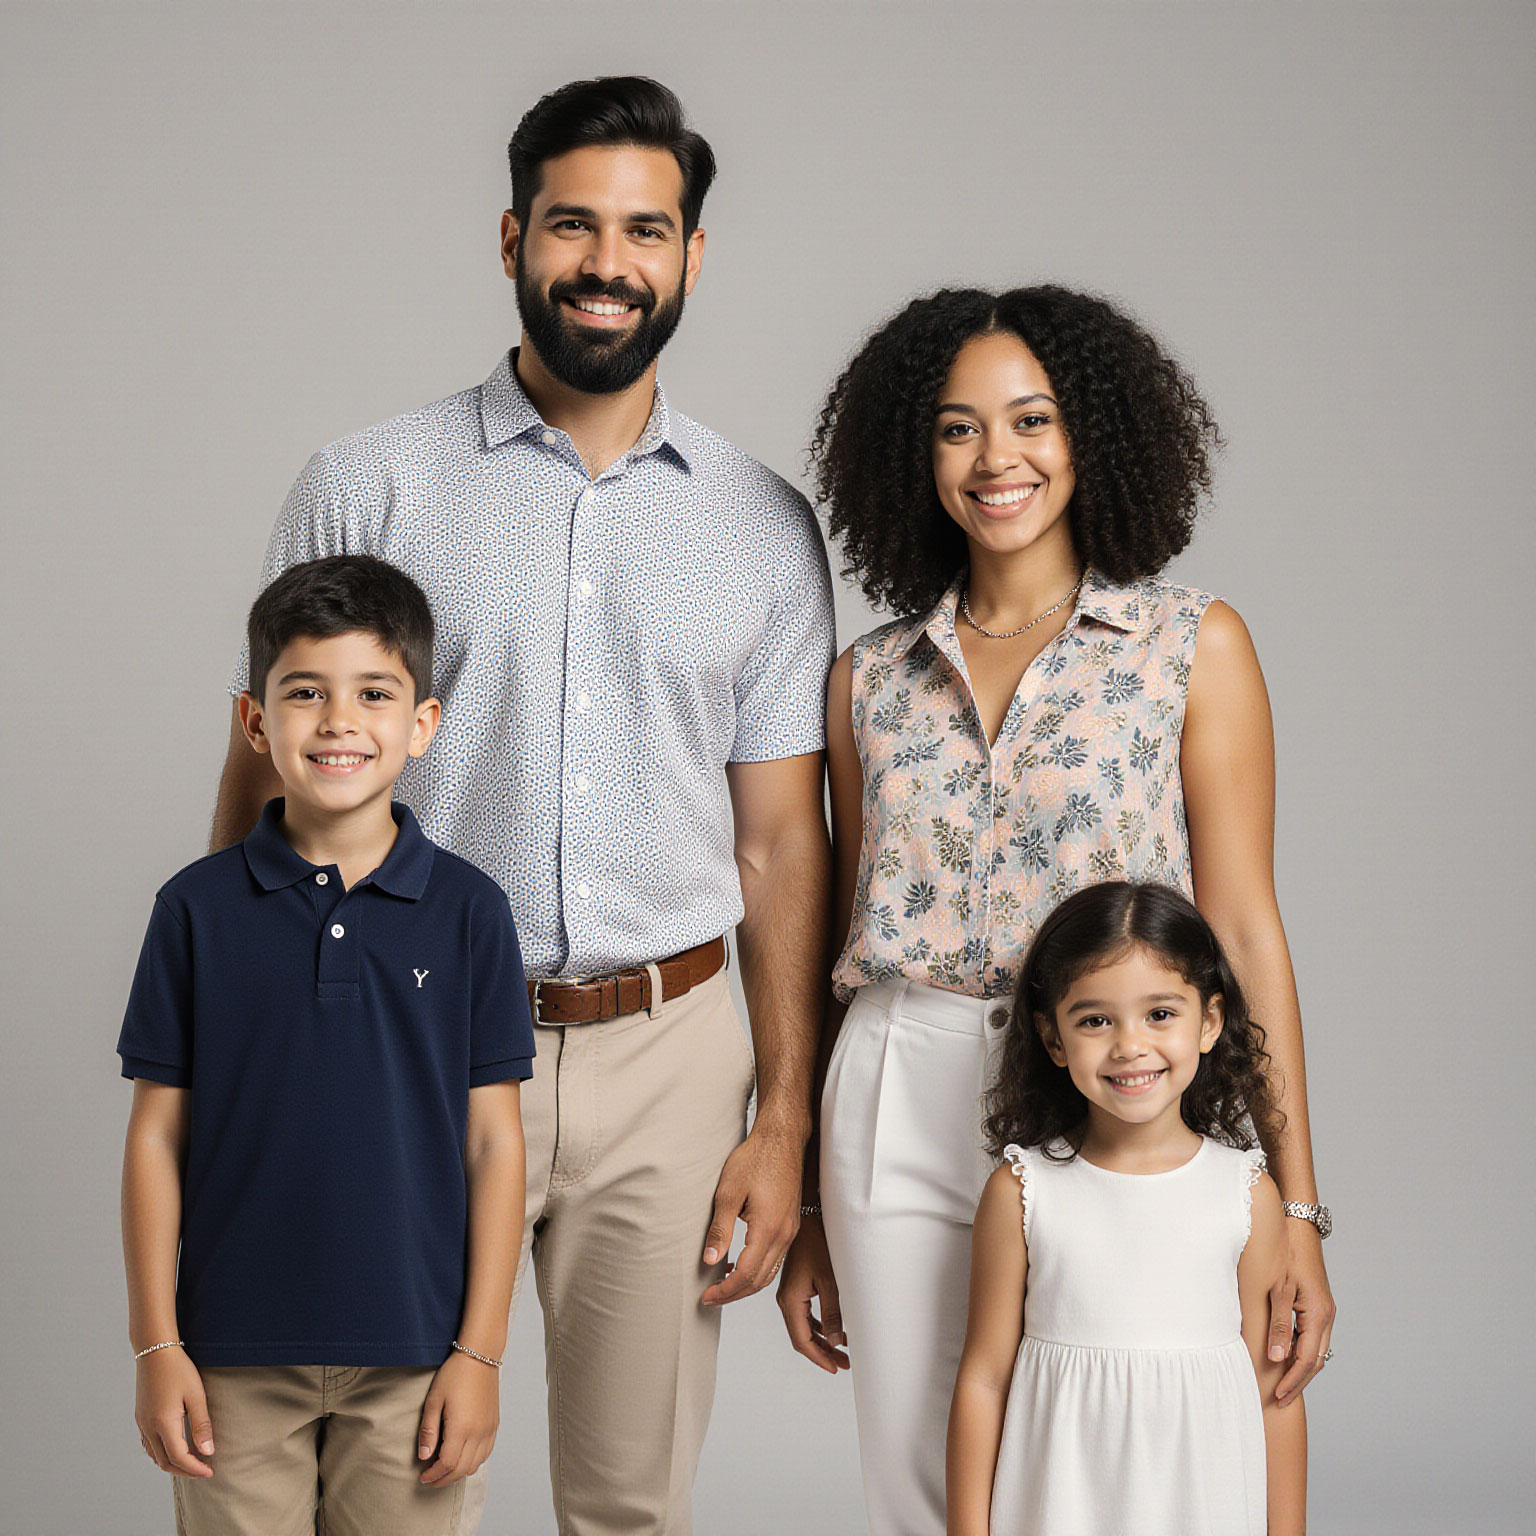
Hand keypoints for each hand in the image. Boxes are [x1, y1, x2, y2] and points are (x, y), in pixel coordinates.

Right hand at [135, 1346, 213, 1477]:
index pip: (179, 1457)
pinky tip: (174, 1448)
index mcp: (163, 1423)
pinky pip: (148, 1445)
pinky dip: (161, 1453)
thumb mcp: (196, 1395)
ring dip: (172, 1464)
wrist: (155, 1350)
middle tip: (203, 1470)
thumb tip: (207, 1451)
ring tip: (191, 1462)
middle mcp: (149, 1427)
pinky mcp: (140, 1417)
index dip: (195, 1468)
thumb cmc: (178, 1369)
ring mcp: (142, 1423)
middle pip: (165, 1462)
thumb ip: (201, 1424)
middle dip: (184, 1470)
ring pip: (154, 1455)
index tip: (210, 1471)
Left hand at [418, 1350, 499, 1484]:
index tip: (422, 1477)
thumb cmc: (455, 1374)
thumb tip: (424, 1456)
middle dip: (444, 1479)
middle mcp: (478, 1432)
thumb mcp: (434, 1400)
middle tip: (430, 1480)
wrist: (480, 1356)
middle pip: (461, 1469)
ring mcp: (489, 1429)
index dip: (433, 1475)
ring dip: (459, 1473)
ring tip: (444, 1471)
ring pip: (475, 1465)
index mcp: (462, 1427)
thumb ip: (428, 1430)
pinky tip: (462, 1458)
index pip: (447, 1464)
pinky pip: (486, 1453)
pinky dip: (474, 1462)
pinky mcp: (494, 1425)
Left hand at [701, 1123, 802, 1306]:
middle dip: (735, 1294)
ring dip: (747, 1284)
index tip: (707, 1296)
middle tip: (712, 1298)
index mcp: (768, 1229)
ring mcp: (790, 1230)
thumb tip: (709, 1260)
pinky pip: (776, 1258)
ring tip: (723, 1285)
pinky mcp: (790, 1224)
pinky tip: (740, 1263)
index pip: (747, 1275)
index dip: (726, 1290)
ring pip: (770, 1272)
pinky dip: (758, 1269)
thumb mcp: (728, 1193)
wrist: (782, 1139)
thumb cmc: (756, 1159)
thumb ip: (720, 1230)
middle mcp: (784, 1234)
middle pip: (760, 1280)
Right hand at [776, 1213, 848, 1371]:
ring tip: (843, 1352)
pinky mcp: (797, 1286)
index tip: (835, 1368)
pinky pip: (807, 1314)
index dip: (819, 1358)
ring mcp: (791, 1293)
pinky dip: (821, 1326)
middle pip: (803, 1337)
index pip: (802, 1341)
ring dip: (823, 1340)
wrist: (808, 1217)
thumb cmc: (817, 1243)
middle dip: (823, 1352)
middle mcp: (787, 1299)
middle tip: (843, 1364)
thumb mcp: (830, 1280)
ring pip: (805, 1327)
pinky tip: (836, 1330)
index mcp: (791, 1300)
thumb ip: (833, 1313)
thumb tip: (837, 1341)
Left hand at [1270, 1219, 1335, 1403]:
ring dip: (1301, 1369)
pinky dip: (1301, 1352)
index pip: (1307, 1360)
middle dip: (1298, 1382)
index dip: (1292, 1380)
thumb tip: (1275, 1357)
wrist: (1299, 1230)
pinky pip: (1313, 1338)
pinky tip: (1286, 1356)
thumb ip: (1278, 1324)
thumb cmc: (1287, 1257)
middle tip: (1281, 1400)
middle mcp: (1326, 1317)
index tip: (1278, 1396)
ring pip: (1316, 1351)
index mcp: (1318, 1316)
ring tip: (1283, 1385)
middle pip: (1316, 1361)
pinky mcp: (1319, 1306)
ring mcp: (1325, 1312)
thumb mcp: (1279, 1290)